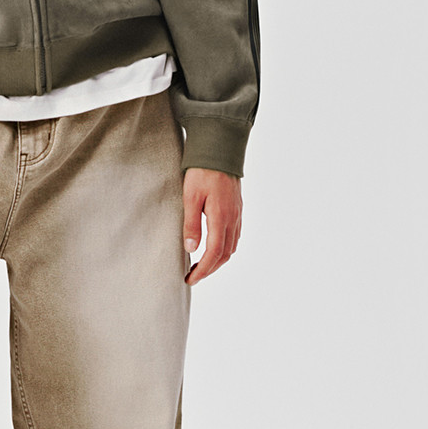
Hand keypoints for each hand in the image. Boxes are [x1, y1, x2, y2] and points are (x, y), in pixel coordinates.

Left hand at [182, 167, 241, 283]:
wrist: (220, 149)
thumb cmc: (202, 171)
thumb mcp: (190, 197)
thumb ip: (191, 224)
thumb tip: (191, 249)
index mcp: (221, 217)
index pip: (214, 252)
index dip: (203, 269)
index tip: (190, 278)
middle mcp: (233, 219)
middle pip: (225, 254)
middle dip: (209, 269)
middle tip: (192, 276)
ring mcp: (237, 214)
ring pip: (231, 247)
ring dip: (217, 260)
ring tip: (200, 266)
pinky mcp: (237, 209)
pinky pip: (234, 236)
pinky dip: (224, 249)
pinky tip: (212, 248)